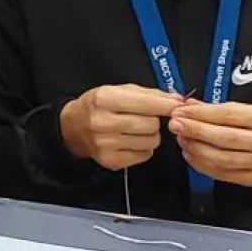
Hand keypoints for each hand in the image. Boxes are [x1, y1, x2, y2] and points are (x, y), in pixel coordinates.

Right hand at [59, 84, 185, 170]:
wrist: (74, 126)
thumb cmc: (98, 106)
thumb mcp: (118, 90)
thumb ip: (148, 94)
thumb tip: (176, 99)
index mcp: (105, 99)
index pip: (146, 103)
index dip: (166, 105)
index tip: (178, 105)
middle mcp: (103, 122)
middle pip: (151, 124)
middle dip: (154, 120)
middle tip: (145, 117)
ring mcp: (106, 144)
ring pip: (151, 141)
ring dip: (150, 134)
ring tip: (136, 129)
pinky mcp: (111, 160)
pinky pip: (145, 154)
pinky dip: (143, 147)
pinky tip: (131, 140)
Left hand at [169, 101, 251, 187]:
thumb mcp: (246, 110)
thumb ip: (216, 109)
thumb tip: (187, 105)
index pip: (228, 115)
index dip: (201, 114)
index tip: (181, 111)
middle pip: (225, 138)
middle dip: (195, 131)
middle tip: (176, 125)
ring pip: (222, 158)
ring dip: (196, 149)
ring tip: (182, 140)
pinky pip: (223, 174)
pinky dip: (202, 164)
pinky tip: (191, 154)